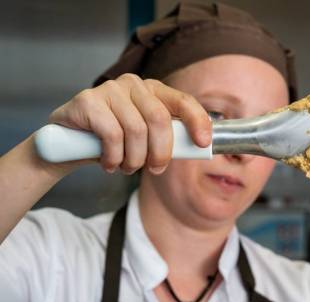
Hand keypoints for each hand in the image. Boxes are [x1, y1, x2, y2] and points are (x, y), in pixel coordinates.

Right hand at [48, 73, 210, 174]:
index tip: (202, 143)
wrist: (68, 144)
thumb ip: (168, 137)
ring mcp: (110, 90)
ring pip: (136, 131)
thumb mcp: (147, 139)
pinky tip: (108, 163)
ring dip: (133, 159)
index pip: (183, 101)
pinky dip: (113, 157)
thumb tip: (199, 147)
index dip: (198, 121)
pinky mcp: (88, 101)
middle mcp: (134, 84)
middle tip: (155, 169)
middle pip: (159, 120)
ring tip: (125, 166)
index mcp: (154, 91)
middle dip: (160, 153)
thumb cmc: (114, 142)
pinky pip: (112, 135)